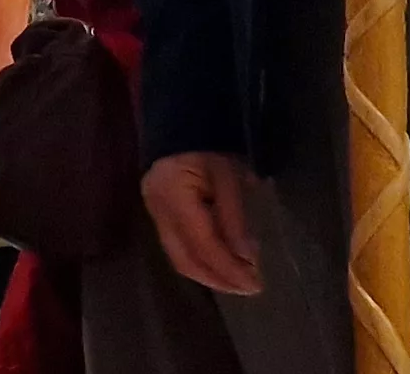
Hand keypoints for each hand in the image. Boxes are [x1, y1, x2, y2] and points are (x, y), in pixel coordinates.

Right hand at [143, 152, 265, 294]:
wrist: (182, 121)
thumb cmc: (209, 143)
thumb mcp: (229, 175)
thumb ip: (235, 217)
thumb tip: (248, 258)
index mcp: (173, 196)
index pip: (202, 244)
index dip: (228, 268)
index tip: (255, 284)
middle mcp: (157, 210)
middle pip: (185, 259)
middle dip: (218, 279)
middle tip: (248, 288)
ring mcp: (154, 213)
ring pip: (179, 257)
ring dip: (210, 274)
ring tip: (238, 281)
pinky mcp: (158, 214)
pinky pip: (178, 247)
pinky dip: (201, 260)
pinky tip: (221, 263)